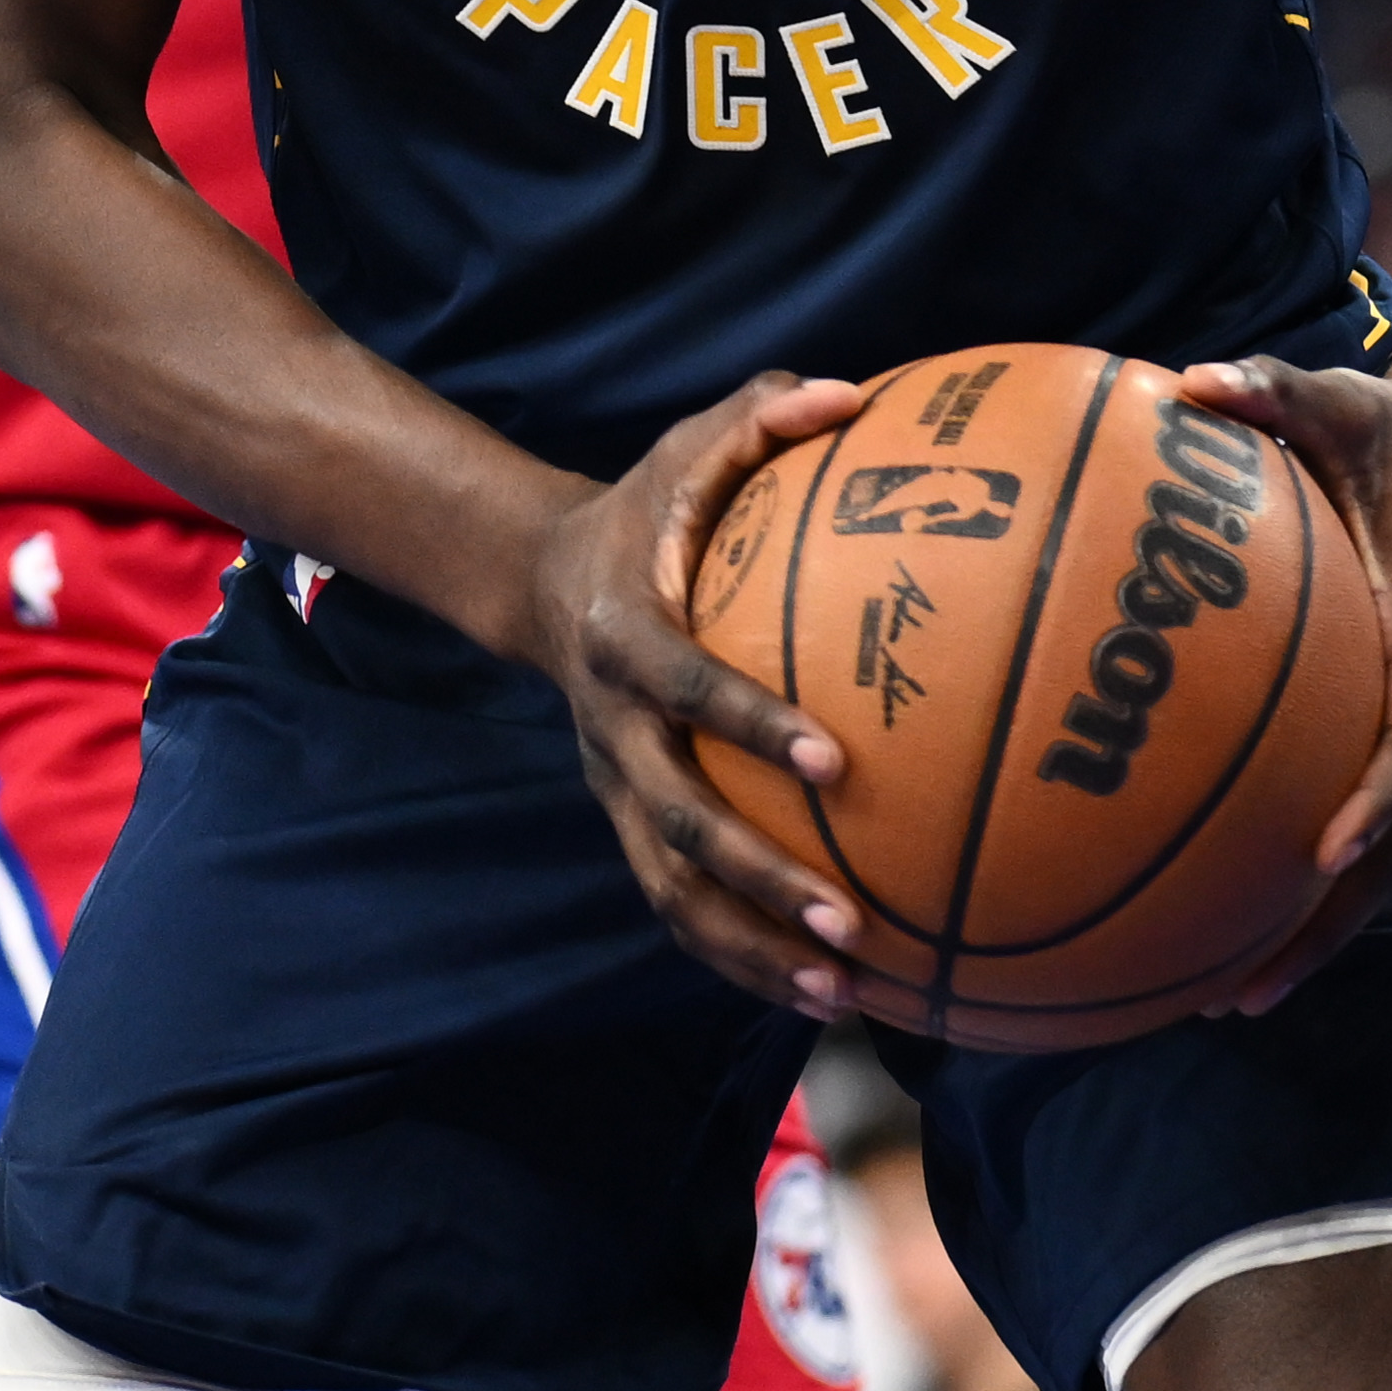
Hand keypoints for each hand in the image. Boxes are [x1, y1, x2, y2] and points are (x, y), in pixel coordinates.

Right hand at [530, 371, 873, 1012]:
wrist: (537, 584)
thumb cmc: (643, 512)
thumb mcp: (683, 448)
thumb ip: (762, 416)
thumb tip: (855, 394)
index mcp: (626, 637)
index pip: (688, 690)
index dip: (753, 727)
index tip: (835, 764)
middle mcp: (612, 728)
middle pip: (677, 821)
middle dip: (758, 878)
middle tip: (846, 922)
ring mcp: (614, 787)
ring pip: (671, 891)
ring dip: (750, 948)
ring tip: (841, 993)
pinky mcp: (625, 823)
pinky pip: (677, 908)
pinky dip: (739, 958)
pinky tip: (820, 996)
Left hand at [1169, 357, 1391, 1017]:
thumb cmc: (1372, 424)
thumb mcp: (1333, 391)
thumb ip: (1272, 387)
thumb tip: (1196, 378)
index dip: (1376, 794)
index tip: (1328, 846)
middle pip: (1388, 846)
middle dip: (1323, 924)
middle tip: (1246, 989)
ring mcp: (1390, 727)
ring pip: (1364, 863)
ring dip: (1305, 937)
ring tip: (1223, 1000)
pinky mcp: (1359, 733)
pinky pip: (1321, 824)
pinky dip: (1279, 887)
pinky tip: (1200, 923)